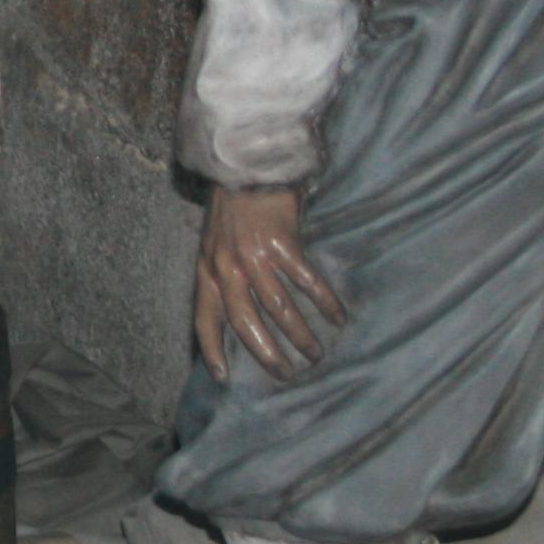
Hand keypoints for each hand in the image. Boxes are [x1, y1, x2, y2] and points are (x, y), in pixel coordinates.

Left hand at [194, 185, 346, 382]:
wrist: (248, 165)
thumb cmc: (233, 206)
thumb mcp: (213, 242)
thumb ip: (221, 272)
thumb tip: (232, 307)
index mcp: (207, 268)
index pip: (205, 318)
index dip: (212, 349)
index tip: (222, 378)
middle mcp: (226, 266)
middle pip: (244, 323)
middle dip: (266, 353)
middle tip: (287, 373)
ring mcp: (253, 255)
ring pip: (278, 309)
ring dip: (299, 334)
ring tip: (316, 354)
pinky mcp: (281, 243)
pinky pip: (305, 282)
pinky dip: (324, 302)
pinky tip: (338, 316)